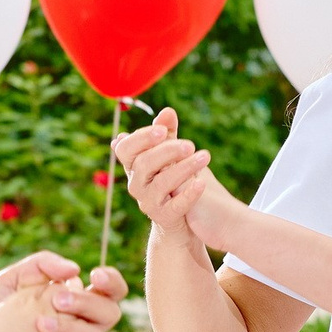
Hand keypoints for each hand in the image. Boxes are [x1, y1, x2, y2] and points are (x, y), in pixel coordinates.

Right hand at [117, 110, 216, 245]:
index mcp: (133, 165)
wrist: (180, 220)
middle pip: (144, 163)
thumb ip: (167, 134)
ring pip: (162, 182)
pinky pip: (175, 205)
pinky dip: (189, 194)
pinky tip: (202, 182)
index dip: (141, 138)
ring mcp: (148, 201)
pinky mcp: (164, 217)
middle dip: (167, 151)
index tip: (163, 130)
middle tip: (190, 144)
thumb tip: (168, 111)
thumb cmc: (172, 179)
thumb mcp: (169, 155)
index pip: (126, 148)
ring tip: (205, 157)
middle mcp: (136, 183)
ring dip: (184, 168)